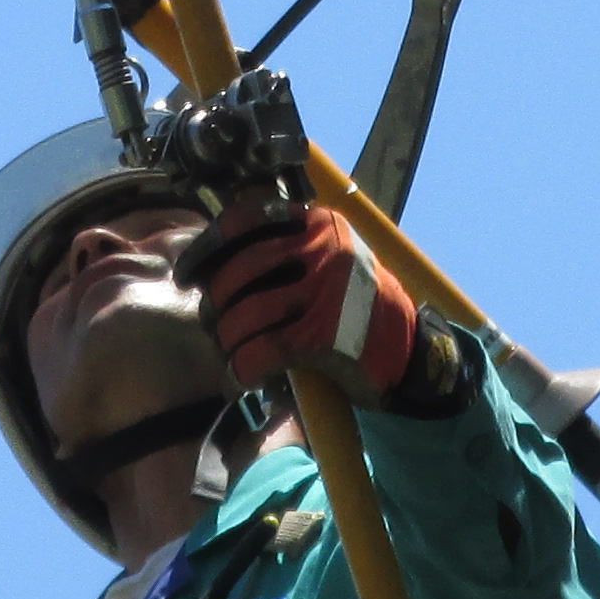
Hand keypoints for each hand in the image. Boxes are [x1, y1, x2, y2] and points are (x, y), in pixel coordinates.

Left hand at [186, 199, 420, 400]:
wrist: (412, 352)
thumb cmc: (358, 307)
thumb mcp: (329, 258)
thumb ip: (284, 250)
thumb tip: (213, 263)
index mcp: (318, 222)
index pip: (245, 221)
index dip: (206, 250)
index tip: (187, 276)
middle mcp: (323, 249)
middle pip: (238, 273)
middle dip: (216, 306)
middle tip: (214, 326)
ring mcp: (326, 291)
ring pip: (245, 315)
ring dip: (228, 341)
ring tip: (233, 353)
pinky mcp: (326, 336)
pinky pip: (262, 351)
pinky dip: (243, 369)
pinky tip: (243, 377)